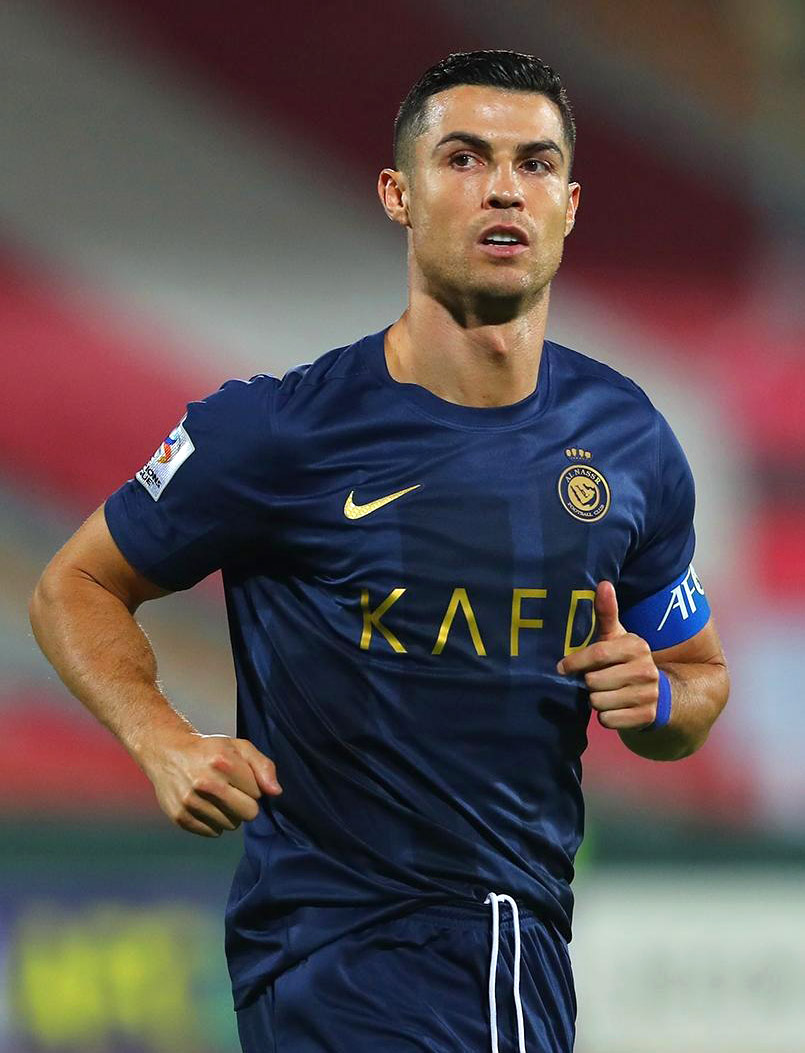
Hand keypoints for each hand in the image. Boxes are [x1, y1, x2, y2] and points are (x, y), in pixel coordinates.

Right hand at [140, 729, 282, 837]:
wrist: (167, 752)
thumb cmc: (209, 750)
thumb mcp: (239, 747)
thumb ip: (263, 766)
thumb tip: (276, 792)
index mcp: (223, 761)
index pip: (258, 793)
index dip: (252, 787)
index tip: (239, 778)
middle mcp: (206, 782)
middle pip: (248, 813)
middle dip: (246, 804)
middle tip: (233, 791)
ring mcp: (191, 801)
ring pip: (231, 825)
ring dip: (229, 814)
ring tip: (216, 797)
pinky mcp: (180, 816)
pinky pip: (212, 832)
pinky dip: (213, 822)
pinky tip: (205, 805)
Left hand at [556, 580, 659, 730]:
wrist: (656, 693)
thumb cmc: (624, 660)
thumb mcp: (615, 636)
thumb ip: (606, 613)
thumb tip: (603, 583)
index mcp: (636, 646)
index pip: (597, 654)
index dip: (575, 662)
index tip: (562, 667)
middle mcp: (646, 669)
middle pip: (594, 682)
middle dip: (588, 683)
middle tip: (595, 681)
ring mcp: (649, 694)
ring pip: (599, 702)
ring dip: (595, 701)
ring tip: (604, 693)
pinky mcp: (647, 717)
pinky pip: (608, 720)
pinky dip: (605, 717)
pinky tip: (613, 707)